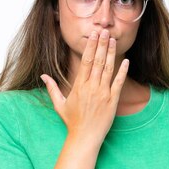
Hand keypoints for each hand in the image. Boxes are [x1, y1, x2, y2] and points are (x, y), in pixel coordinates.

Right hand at [40, 29, 128, 145]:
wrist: (85, 137)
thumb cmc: (72, 121)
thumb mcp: (59, 104)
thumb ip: (52, 88)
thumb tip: (43, 76)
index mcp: (79, 86)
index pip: (86, 61)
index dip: (91, 47)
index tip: (93, 36)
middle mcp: (91, 87)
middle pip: (98, 61)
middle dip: (101, 45)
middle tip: (105, 31)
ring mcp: (103, 94)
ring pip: (108, 69)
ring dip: (111, 53)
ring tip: (113, 41)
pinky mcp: (112, 101)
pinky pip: (118, 83)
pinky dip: (122, 71)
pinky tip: (126, 61)